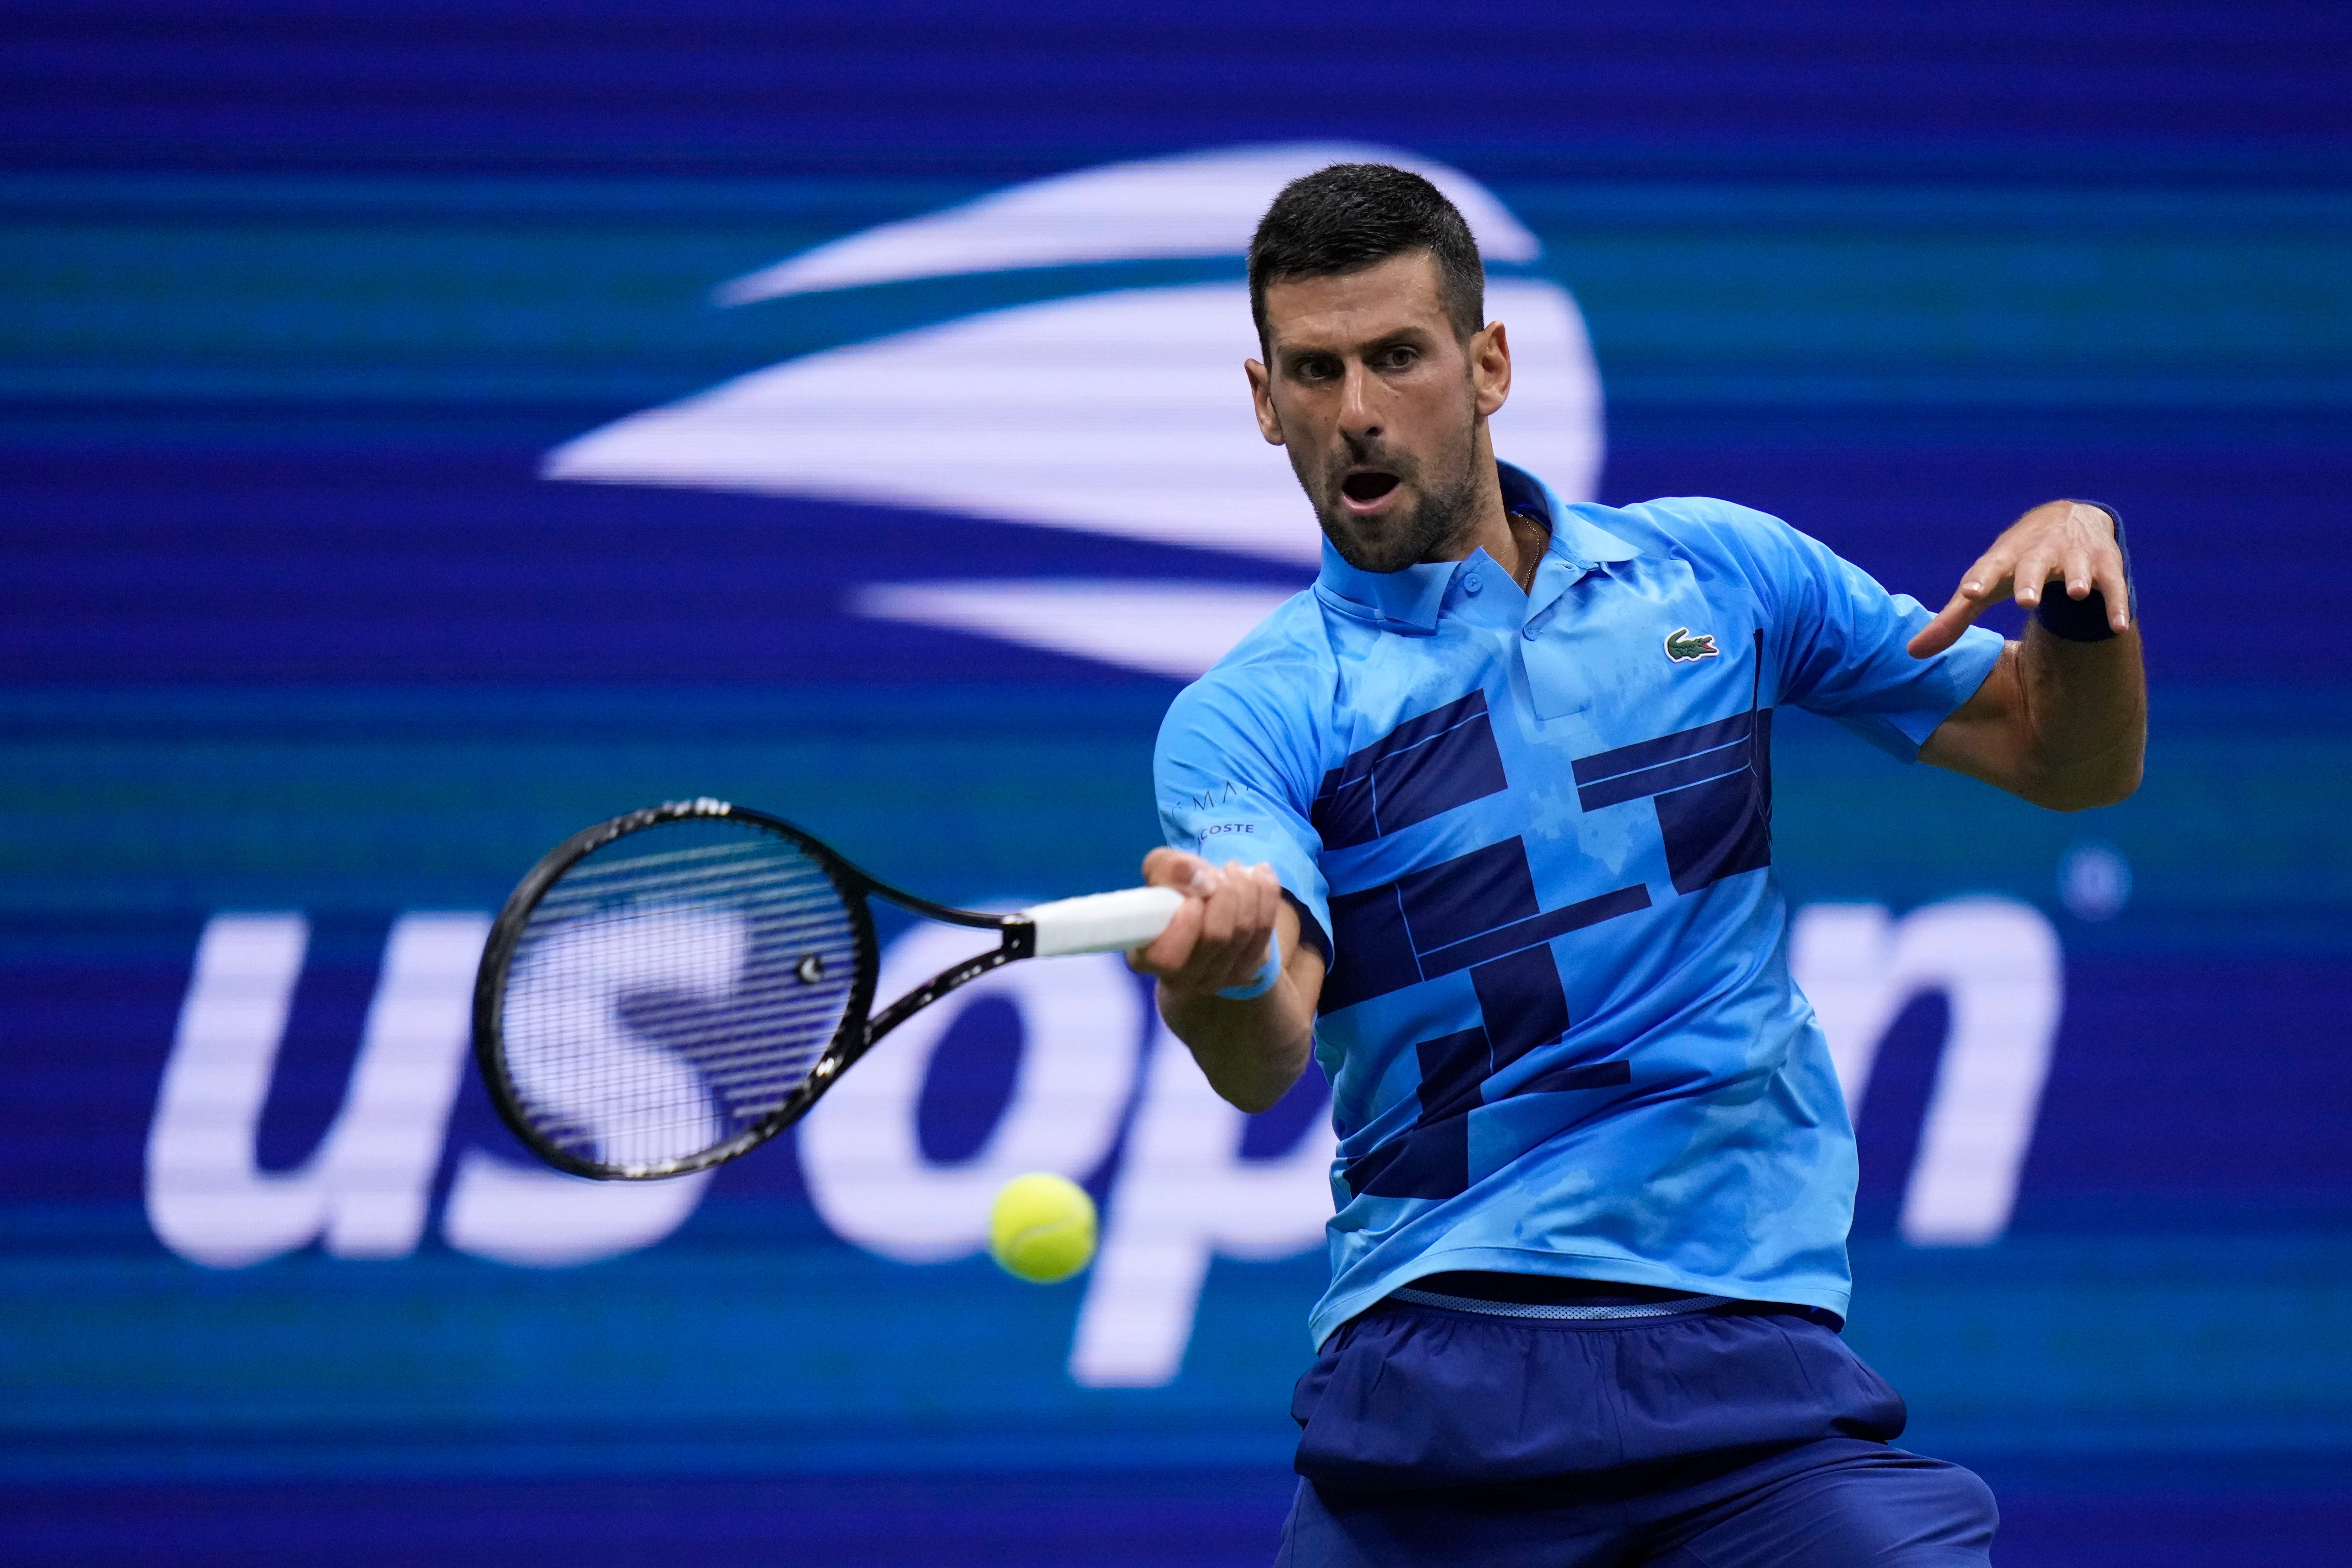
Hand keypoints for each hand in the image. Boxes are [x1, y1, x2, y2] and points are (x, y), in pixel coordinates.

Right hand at [1127, 847, 1281, 1000]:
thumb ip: (1169, 868)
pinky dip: (1266, 893)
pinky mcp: (1248, 969)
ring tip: (1234, 870)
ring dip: (1245, 888)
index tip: (1194, 897)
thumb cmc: (1174, 893)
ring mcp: (1218, 978)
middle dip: (1223, 892)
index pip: (1166, 957)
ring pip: (1243, 930)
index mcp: (1147, 958)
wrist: (1203, 914)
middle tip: (1217, 872)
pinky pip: (1265, 928)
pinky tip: (1260, 874)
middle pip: (1216, 937)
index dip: (1184, 924)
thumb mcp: (1160, 871)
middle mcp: (1182, 978)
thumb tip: (1201, 878)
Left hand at [1909, 500, 2128, 657]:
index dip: (1978, 581)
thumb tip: (1912, 653)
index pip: (1987, 569)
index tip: (1969, 593)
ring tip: (2080, 593)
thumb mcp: (1984, 586)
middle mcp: (2039, 553)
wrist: (2066, 520)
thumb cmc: (2013, 563)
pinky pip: (2114, 586)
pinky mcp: (2106, 565)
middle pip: (2033, 566)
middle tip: (2028, 599)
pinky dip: (2116, 605)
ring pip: (2079, 568)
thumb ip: (1952, 620)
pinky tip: (2118, 626)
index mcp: (2004, 559)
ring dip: (2080, 579)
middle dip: (2030, 581)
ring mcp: (2075, 557)